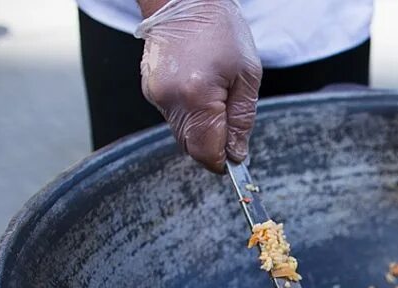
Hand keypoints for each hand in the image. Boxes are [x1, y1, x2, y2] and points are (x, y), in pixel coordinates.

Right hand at [136, 0, 261, 172]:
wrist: (185, 0)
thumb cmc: (221, 30)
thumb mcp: (247, 75)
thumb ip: (242, 119)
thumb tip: (237, 154)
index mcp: (197, 96)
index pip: (207, 152)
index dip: (224, 161)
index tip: (237, 159)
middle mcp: (170, 100)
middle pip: (193, 148)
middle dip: (214, 146)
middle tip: (232, 127)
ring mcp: (156, 95)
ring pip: (182, 134)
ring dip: (203, 130)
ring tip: (217, 99)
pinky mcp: (150, 90)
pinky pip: (174, 117)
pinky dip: (190, 116)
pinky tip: (201, 92)